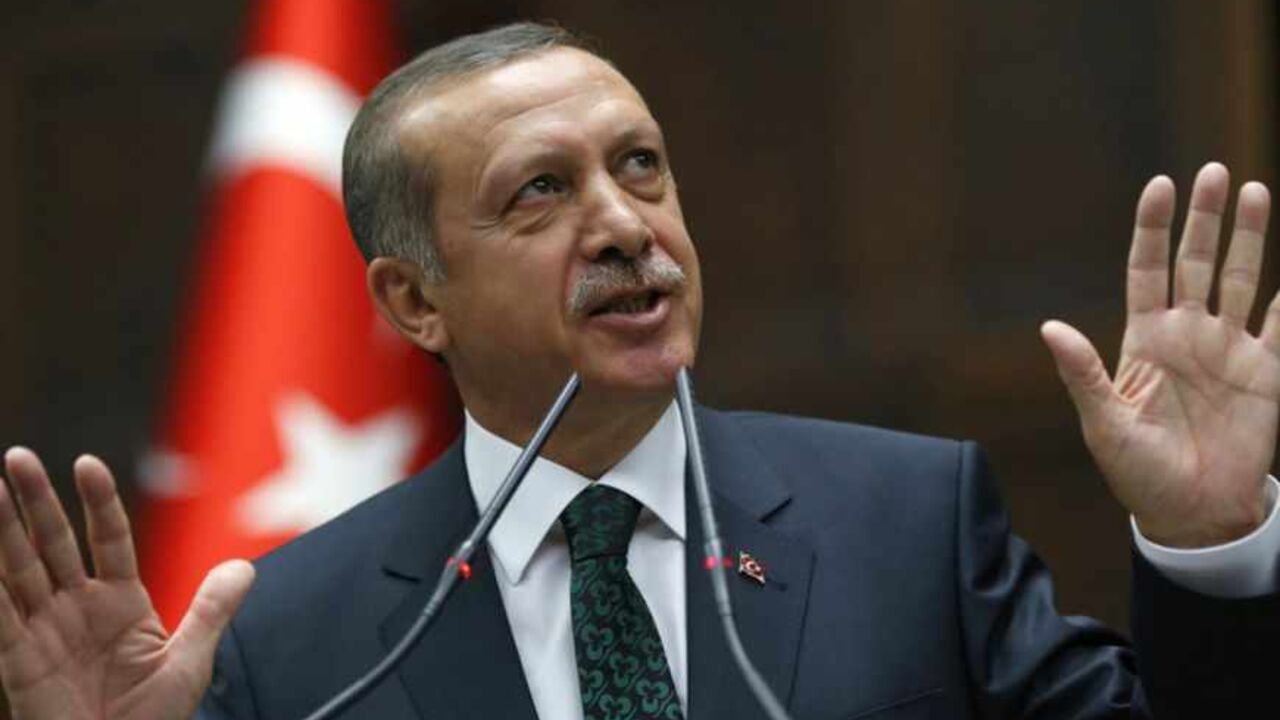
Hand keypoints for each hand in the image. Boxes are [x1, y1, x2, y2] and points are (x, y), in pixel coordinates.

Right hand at [0, 447, 254, 718]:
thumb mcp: (189, 661)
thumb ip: (210, 611)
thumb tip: (244, 567)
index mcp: (120, 602)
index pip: (107, 538)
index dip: (97, 502)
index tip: (87, 464)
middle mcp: (77, 609)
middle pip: (53, 543)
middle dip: (35, 502)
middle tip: (16, 457)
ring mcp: (45, 633)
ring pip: (18, 571)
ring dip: (2, 532)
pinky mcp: (22, 664)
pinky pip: (1, 623)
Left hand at [1042, 162, 1276, 547]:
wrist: (1192, 513)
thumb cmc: (1138, 471)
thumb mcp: (1104, 423)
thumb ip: (1082, 373)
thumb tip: (1049, 327)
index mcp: (1145, 340)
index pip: (1147, 270)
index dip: (1153, 229)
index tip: (1160, 185)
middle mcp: (1187, 334)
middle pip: (1195, 262)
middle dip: (1205, 218)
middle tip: (1215, 171)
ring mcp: (1228, 349)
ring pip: (1240, 279)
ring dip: (1248, 238)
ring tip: (1253, 191)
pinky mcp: (1266, 372)